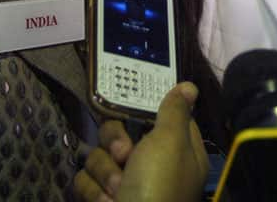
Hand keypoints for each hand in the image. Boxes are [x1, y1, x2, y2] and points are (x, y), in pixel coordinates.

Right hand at [73, 83, 208, 201]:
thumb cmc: (157, 188)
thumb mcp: (171, 141)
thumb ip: (174, 110)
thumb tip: (190, 86)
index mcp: (178, 150)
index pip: (161, 116)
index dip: (146, 111)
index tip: (134, 107)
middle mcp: (153, 165)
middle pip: (121, 132)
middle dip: (116, 144)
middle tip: (125, 157)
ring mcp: (127, 184)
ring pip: (100, 156)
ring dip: (106, 173)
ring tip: (117, 192)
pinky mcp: (102, 199)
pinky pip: (86, 180)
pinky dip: (93, 192)